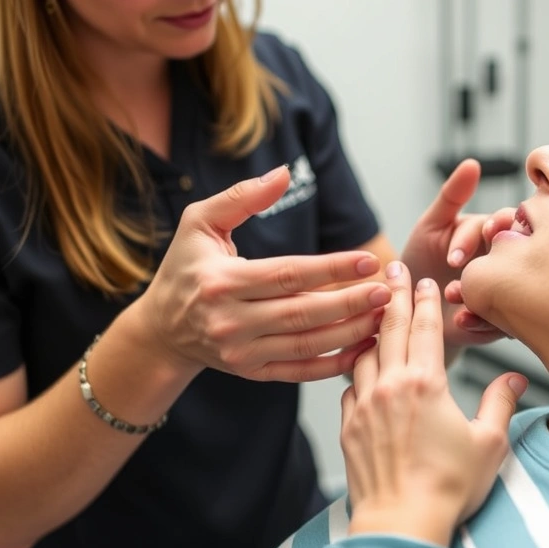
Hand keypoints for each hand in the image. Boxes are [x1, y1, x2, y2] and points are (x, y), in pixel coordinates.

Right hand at [136, 165, 390, 382]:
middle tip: (386, 290)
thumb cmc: (185, 268)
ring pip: (305, 345)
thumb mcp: (199, 223)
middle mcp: (230, 322)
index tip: (367, 260)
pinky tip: (362, 350)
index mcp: (222, 282)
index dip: (331, 267)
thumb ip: (242, 197)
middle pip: (302, 313)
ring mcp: (241, 352)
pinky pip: (299, 371)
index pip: (287, 274)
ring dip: (349, 333)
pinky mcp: (252, 373)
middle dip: (349, 303)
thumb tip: (283, 173)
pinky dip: (332, 365)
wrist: (162, 328)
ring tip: (383, 317)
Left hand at [340, 261, 527, 545]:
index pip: (425, 329)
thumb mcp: (488, 443)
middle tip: (391, 269)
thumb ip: (500, 404)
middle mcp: (390, 387)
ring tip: (374, 312)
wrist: (401, 521)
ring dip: (370, 330)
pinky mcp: (349, 428)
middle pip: (390, 329)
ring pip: (363, 353)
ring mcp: (365, 405)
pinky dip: (354, 370)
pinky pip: (348, 387)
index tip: (424, 281)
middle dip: (392, 295)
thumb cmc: (448, 486)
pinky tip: (360, 368)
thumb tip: (515, 381)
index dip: (425, 301)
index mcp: (426, 384)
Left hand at [400, 160, 514, 346]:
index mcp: (493, 234)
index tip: (465, 242)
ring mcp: (506, 293)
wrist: (409, 307)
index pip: (505, 222)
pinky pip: (502, 323)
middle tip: (470, 270)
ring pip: (512, 291)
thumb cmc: (422, 260)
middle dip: (497, 261)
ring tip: (454, 296)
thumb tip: (472, 163)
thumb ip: (452, 197)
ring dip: (486, 294)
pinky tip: (460, 320)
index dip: (491, 228)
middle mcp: (506, 262)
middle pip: (519, 255)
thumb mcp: (432, 226)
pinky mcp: (500, 323)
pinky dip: (481, 322)